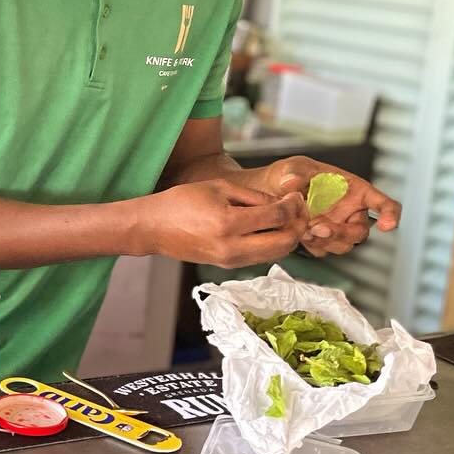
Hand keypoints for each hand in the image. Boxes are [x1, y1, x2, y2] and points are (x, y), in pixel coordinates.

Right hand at [137, 178, 308, 267]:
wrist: (153, 228)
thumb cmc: (181, 202)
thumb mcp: (218, 187)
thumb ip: (254, 195)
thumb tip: (283, 202)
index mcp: (228, 222)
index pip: (276, 217)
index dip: (293, 205)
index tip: (296, 195)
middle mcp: (232, 247)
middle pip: (284, 242)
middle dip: (298, 225)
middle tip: (299, 210)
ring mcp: (231, 260)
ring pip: (276, 253)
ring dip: (289, 237)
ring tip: (288, 219)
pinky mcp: (228, 265)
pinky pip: (262, 257)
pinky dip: (274, 244)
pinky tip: (272, 229)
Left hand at [258, 156, 400, 256]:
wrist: (269, 191)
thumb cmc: (290, 174)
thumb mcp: (292, 166)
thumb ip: (294, 172)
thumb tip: (291, 182)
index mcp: (353, 190)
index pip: (382, 203)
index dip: (390, 214)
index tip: (387, 225)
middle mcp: (348, 211)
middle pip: (359, 231)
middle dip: (342, 233)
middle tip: (319, 228)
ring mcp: (335, 227)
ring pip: (343, 244)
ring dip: (325, 241)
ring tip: (303, 230)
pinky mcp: (320, 239)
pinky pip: (323, 249)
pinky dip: (311, 245)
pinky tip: (298, 234)